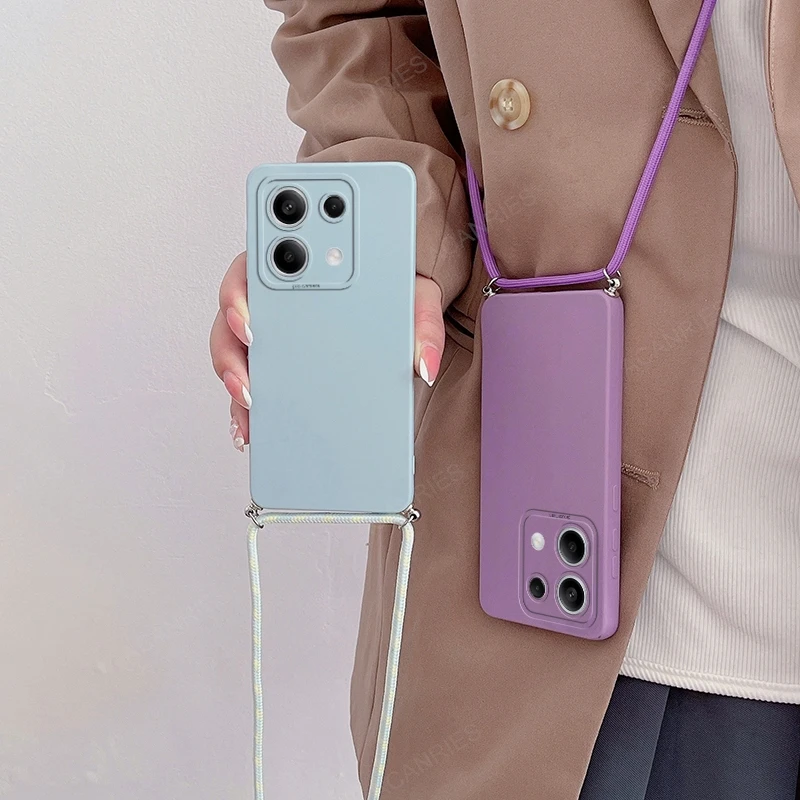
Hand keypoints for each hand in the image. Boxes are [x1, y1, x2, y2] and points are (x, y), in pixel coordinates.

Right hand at [210, 252, 445, 449]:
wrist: (399, 315)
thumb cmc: (396, 293)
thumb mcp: (415, 298)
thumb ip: (422, 324)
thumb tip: (423, 365)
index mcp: (298, 268)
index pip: (254, 270)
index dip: (240, 296)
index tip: (249, 321)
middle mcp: (274, 299)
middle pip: (232, 319)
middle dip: (231, 350)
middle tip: (248, 378)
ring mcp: (270, 334)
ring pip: (234, 355)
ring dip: (236, 382)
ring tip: (251, 406)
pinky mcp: (274, 367)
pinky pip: (249, 386)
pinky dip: (246, 409)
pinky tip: (252, 428)